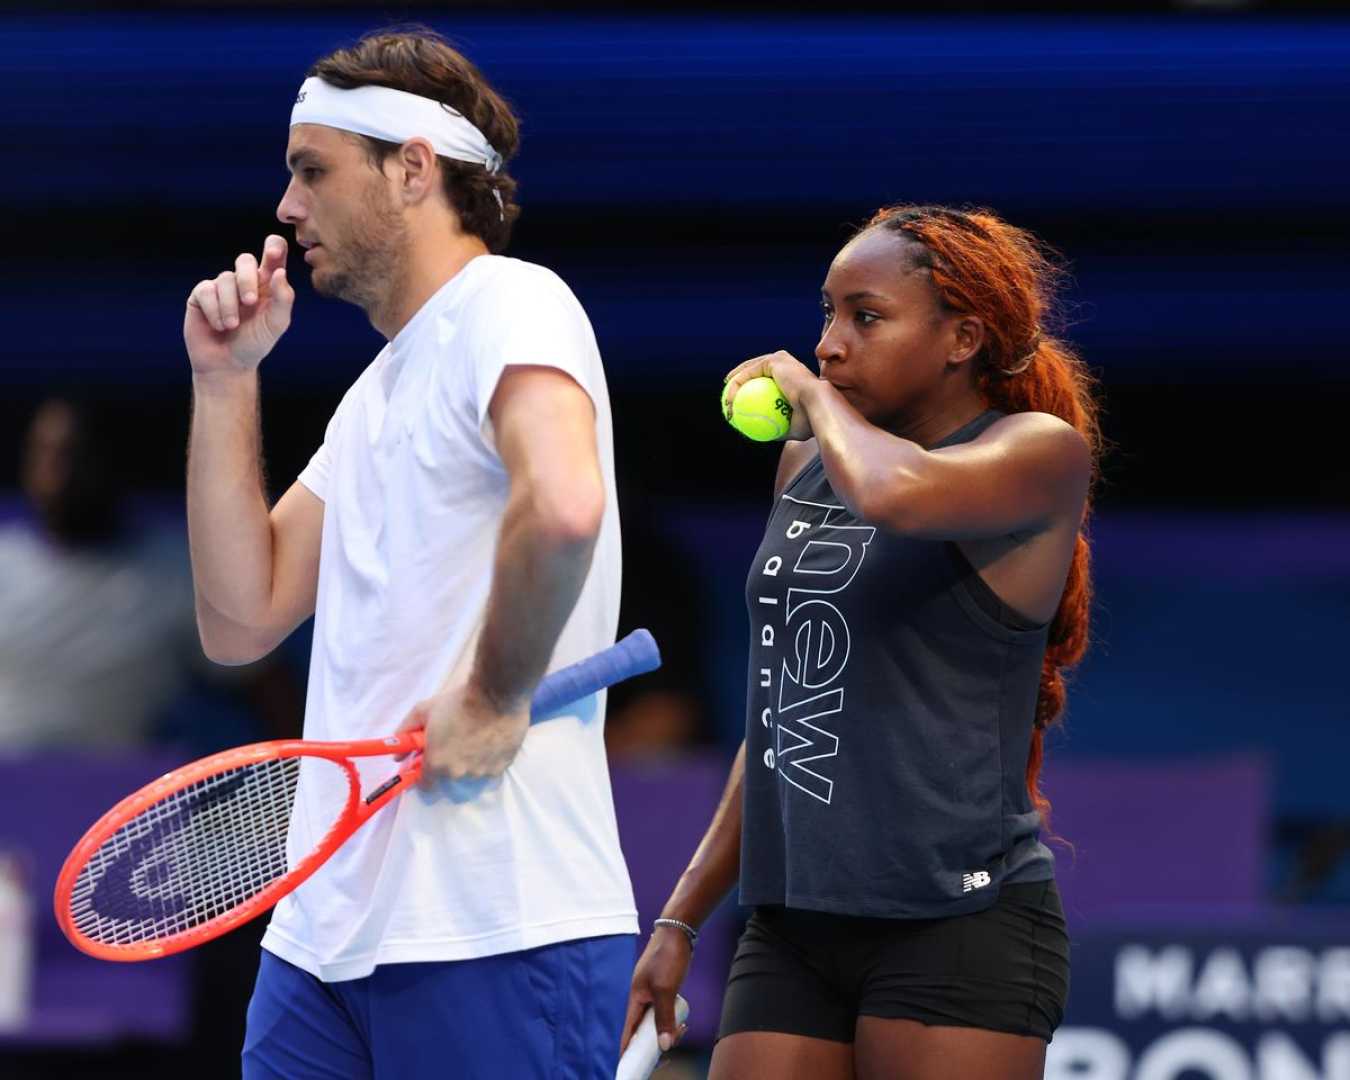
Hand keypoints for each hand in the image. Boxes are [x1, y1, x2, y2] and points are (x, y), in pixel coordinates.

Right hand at [185, 235, 294, 377]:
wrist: (228, 364)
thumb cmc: (256, 343)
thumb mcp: (276, 324)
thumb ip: (283, 298)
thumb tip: (280, 271)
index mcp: (267, 284)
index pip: (273, 254)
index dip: (273, 246)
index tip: (272, 252)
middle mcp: (244, 281)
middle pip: (245, 260)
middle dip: (247, 279)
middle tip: (250, 302)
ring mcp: (222, 286)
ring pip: (225, 278)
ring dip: (230, 305)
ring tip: (232, 326)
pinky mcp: (201, 295)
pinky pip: (206, 290)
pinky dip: (214, 309)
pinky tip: (218, 325)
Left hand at [398, 681, 529, 782]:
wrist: (497, 693)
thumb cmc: (457, 701)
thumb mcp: (424, 710)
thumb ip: (405, 732)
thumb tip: (397, 755)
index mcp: (436, 763)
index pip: (426, 786)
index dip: (425, 774)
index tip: (429, 763)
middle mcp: (458, 774)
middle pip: (449, 778)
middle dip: (449, 765)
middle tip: (455, 743)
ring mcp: (481, 773)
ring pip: (471, 774)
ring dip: (470, 763)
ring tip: (476, 740)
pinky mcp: (502, 767)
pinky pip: (490, 770)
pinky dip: (488, 760)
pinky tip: (490, 742)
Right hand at [619, 925, 692, 1054]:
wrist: (677, 931)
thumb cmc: (668, 957)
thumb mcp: (666, 989)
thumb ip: (664, 1018)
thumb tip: (664, 1045)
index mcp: (635, 998)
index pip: (628, 1031)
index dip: (629, 1049)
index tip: (631, 1065)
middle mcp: (641, 997)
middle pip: (643, 1029)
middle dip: (654, 1041)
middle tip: (669, 1049)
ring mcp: (651, 992)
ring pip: (655, 1020)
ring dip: (666, 1030)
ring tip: (682, 1030)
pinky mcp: (662, 987)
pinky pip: (663, 1011)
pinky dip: (671, 1019)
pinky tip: (682, 1021)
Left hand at [723, 350, 817, 440]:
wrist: (818, 407)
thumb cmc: (809, 420)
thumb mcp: (793, 428)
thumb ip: (779, 427)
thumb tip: (767, 434)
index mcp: (792, 376)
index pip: (765, 380)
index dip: (749, 391)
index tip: (737, 406)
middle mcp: (786, 363)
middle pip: (754, 371)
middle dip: (738, 383)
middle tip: (728, 401)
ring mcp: (780, 359)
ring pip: (749, 371)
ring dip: (734, 386)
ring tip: (725, 401)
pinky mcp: (774, 360)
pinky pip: (748, 374)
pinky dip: (737, 387)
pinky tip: (728, 400)